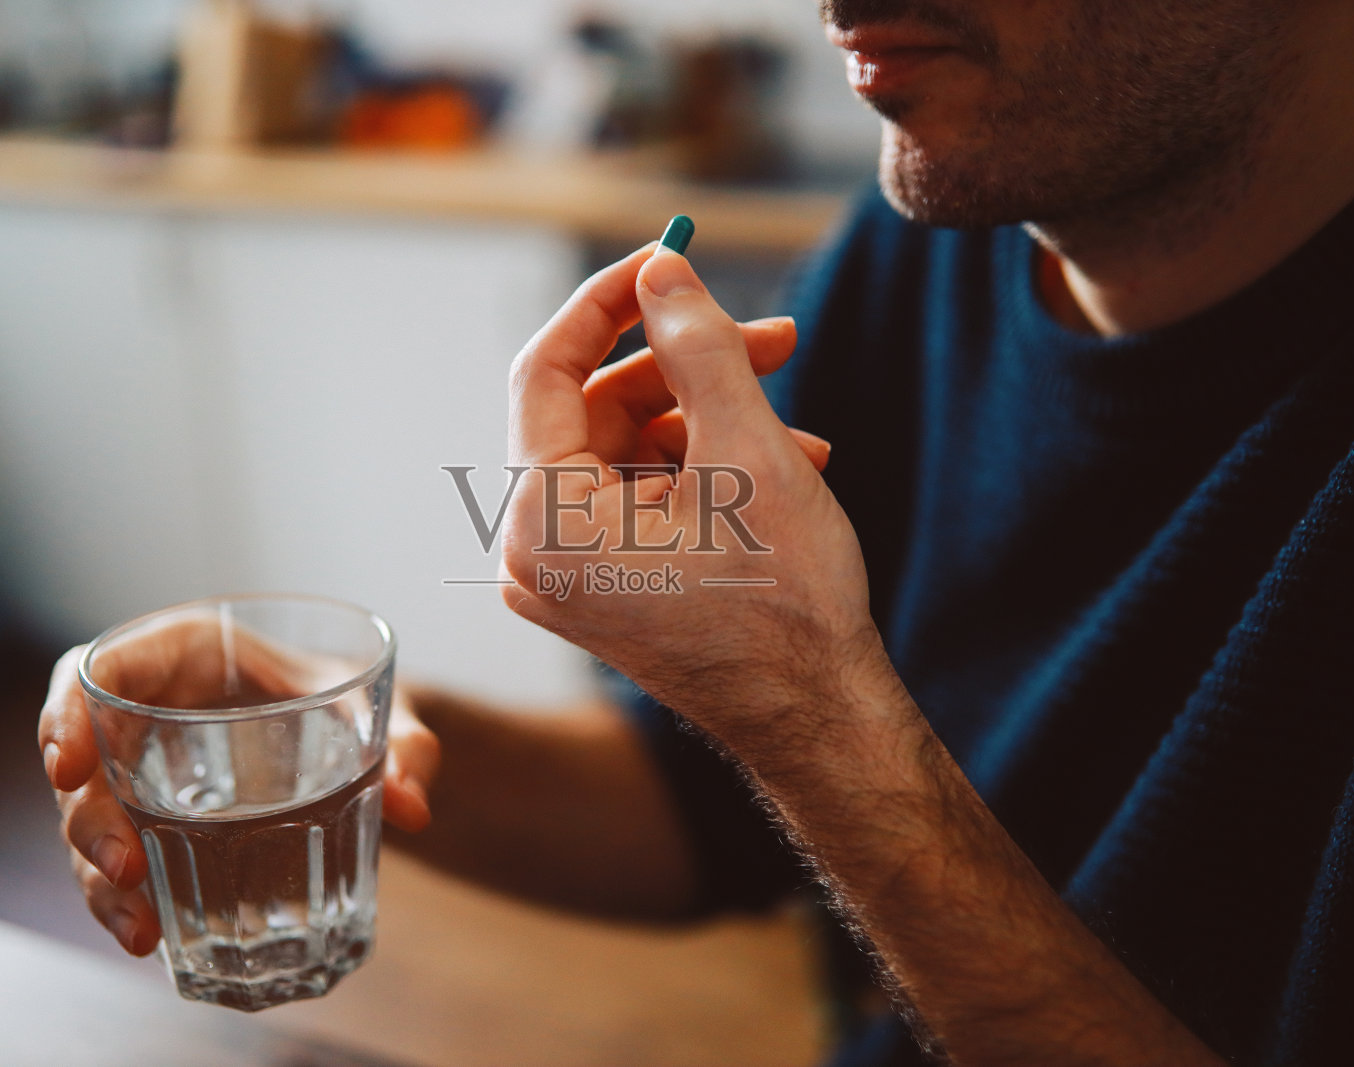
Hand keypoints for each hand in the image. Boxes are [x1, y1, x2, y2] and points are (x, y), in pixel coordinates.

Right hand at [37, 626, 439, 955]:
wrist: (359, 735)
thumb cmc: (355, 696)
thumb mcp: (383, 706)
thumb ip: (406, 744)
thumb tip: (412, 806)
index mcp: (187, 654)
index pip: (97, 669)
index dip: (65, 714)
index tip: (67, 768)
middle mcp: (150, 710)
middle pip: (83, 760)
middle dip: (88, 821)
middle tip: (125, 872)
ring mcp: (145, 771)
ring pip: (90, 823)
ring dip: (100, 881)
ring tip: (139, 933)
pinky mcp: (154, 821)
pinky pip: (118, 858)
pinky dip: (125, 900)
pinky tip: (148, 937)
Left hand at [502, 244, 887, 728]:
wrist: (820, 719)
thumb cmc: (785, 602)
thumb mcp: (747, 451)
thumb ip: (697, 347)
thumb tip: (661, 268)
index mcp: (543, 522)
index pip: (546, 371)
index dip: (607, 303)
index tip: (668, 257)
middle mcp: (534, 552)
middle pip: (595, 411)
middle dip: (686, 368)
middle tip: (772, 337)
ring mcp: (566, 576)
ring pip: (628, 452)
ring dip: (711, 422)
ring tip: (800, 424)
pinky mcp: (601, 587)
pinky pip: (639, 498)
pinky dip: (703, 471)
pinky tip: (786, 463)